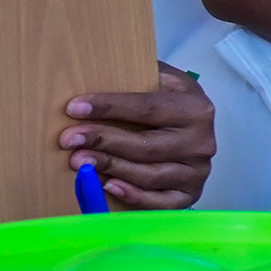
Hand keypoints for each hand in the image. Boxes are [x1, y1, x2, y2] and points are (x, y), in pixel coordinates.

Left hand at [59, 65, 214, 207]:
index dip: (110, 108)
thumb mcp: (164, 81)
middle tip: (68, 139)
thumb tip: (96, 68)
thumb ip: (141, 75)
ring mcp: (197, 172)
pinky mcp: (191, 195)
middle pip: (146, 145)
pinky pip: (160, 202)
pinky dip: (133, 196)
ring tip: (78, 161)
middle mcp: (201, 142)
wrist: (194, 129)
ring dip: (110, 168)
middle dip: (103, 141)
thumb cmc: (169, 103)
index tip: (74, 107)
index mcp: (195, 108)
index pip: (147, 108)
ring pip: (149, 174)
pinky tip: (107, 185)